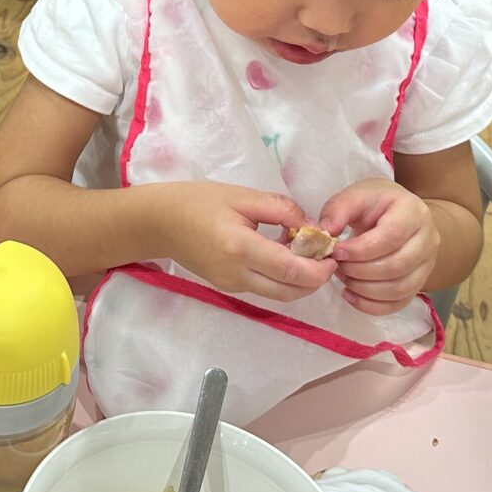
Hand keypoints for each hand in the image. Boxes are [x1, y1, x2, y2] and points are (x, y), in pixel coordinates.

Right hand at [166, 183, 339, 302]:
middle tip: (326, 256)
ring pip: (280, 295)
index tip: (332, 252)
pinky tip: (282, 255)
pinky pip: (266, 288)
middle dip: (316, 279)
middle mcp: (237, 275)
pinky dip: (283, 278)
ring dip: (301, 280)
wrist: (159, 223)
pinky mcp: (229, 287)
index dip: (319, 267)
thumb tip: (311, 226)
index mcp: (240, 248)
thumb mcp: (242, 196)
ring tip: (305, 252)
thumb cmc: (198, 202)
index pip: (291, 270)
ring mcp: (232, 285)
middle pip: (290, 292)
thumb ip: (281, 209)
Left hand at [320, 179, 440, 314]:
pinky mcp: (419, 283)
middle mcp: (428, 239)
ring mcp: (427, 264)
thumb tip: (325, 232)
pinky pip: (398, 304)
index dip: (360, 250)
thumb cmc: (375, 204)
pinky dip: (371, 305)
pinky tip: (350, 295)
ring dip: (364, 289)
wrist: (399, 215)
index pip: (391, 237)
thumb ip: (338, 209)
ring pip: (399, 289)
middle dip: (360, 271)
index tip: (336, 252)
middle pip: (396, 266)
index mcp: (413, 212)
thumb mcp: (356, 195)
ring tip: (343, 277)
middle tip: (337, 266)